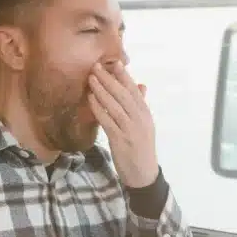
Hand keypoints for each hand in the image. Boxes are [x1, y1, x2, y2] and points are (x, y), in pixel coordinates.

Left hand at [87, 61, 158, 187]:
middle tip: (96, 66)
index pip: (134, 91)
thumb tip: (141, 86)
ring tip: (91, 78)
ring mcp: (130, 129)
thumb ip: (140, 106)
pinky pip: (107, 120)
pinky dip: (99, 108)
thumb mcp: (145, 125)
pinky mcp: (120, 139)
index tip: (115, 62)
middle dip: (109, 79)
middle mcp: (139, 119)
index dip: (124, 76)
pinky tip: (91, 99)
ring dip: (101, 90)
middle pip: (123, 94)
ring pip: (115, 105)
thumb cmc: (141, 148)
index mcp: (145, 114)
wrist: (143, 174)